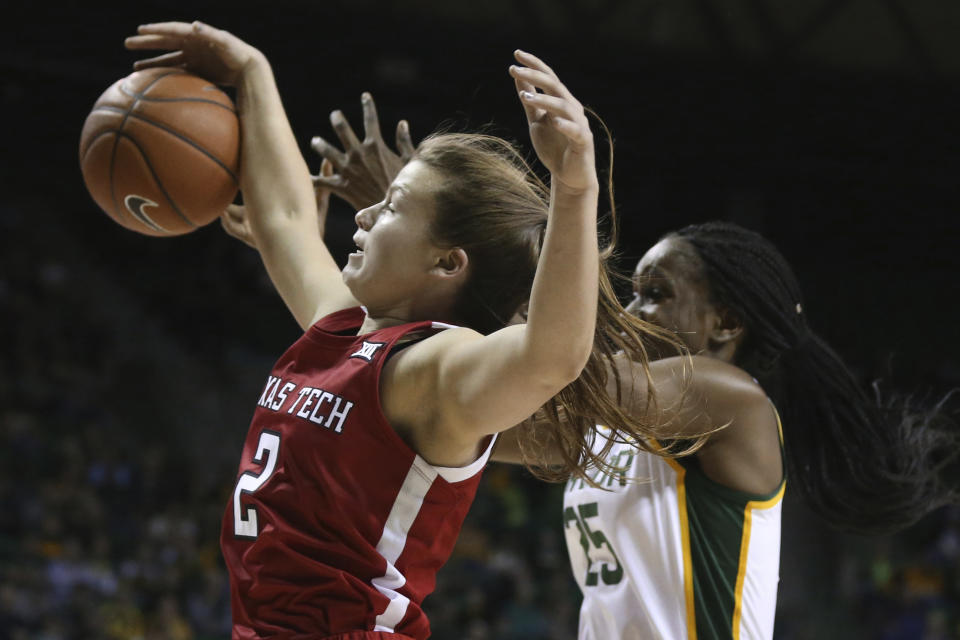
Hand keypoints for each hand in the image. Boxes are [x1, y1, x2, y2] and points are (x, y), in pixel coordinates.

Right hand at [125, 21, 263, 85]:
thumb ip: (210, 34)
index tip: (140, 30)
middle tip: (128, 43)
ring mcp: (193, 57)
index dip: (155, 30)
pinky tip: (155, 80)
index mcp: (195, 35)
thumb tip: (195, 25)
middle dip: (147, 43)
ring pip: (168, 59)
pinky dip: (167, 75)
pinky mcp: (198, 69)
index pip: (171, 30)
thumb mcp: (225, 42)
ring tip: (135, 67)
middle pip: (164, 42)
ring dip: (153, 62)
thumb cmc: (237, 52)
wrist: (248, 67)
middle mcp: (191, 44)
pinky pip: (178, 72)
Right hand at [221, 160, 333, 248]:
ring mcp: (252, 226)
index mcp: (268, 204)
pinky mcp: (252, 238)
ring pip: (229, 215)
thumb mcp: (319, 200)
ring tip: (217, 197)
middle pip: (235, 202)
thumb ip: (323, 181)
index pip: (251, 189)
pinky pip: (233, 230)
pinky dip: (226, 223)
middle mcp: (257, 215)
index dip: (244, 176)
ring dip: (223, 207)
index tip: (238, 162)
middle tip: (219, 175)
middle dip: (226, 190)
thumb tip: (328, 161)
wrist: (312, 249)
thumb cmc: (314, 223)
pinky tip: (222, 214)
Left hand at [310, 92, 415, 210]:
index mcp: (375, 145)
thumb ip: (404, 141)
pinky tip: (303, 176)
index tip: (364, 96)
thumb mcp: (409, 162)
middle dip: (338, 120)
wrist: (391, 210)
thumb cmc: (403, 186)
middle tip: (335, 115)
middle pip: (343, 130)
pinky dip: (312, 179)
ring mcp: (347, 169)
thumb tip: (402, 124)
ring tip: (315, 141)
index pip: (371, 119)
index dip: (368, 105)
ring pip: (328, 152)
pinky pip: (322, 182)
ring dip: (320, 145)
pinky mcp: (341, 186)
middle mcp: (357, 154)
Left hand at [509, 51, 596, 192]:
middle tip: (515, 70)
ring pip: (564, 106)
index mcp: (561, 101)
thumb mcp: (536, 120)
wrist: (569, 176)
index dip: (534, 64)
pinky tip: (553, 121)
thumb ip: (530, 100)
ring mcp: (579, 124)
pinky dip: (564, 125)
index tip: (516, 54)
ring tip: (525, 97)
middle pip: (555, 85)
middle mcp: (572, 108)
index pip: (548, 76)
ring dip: (544, 100)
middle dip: (535, 75)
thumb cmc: (554, 147)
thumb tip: (518, 77)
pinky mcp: (583, 142)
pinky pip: (575, 130)